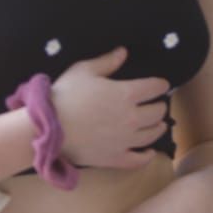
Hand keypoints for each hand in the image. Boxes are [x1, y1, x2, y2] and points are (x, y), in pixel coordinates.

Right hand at [51, 48, 169, 169]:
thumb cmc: (65, 95)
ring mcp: (125, 140)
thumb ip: (107, 62)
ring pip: (152, 135)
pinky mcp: (116, 158)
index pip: (154, 88)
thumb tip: (123, 52)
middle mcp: (131, 117)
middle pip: (157, 112)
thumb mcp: (84, 71)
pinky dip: (147, 156)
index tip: (162, 85)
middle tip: (158, 104)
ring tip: (159, 125)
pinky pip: (138, 160)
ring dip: (158, 128)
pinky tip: (149, 152)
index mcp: (126, 93)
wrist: (49, 128)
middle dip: (160, 106)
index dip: (161, 85)